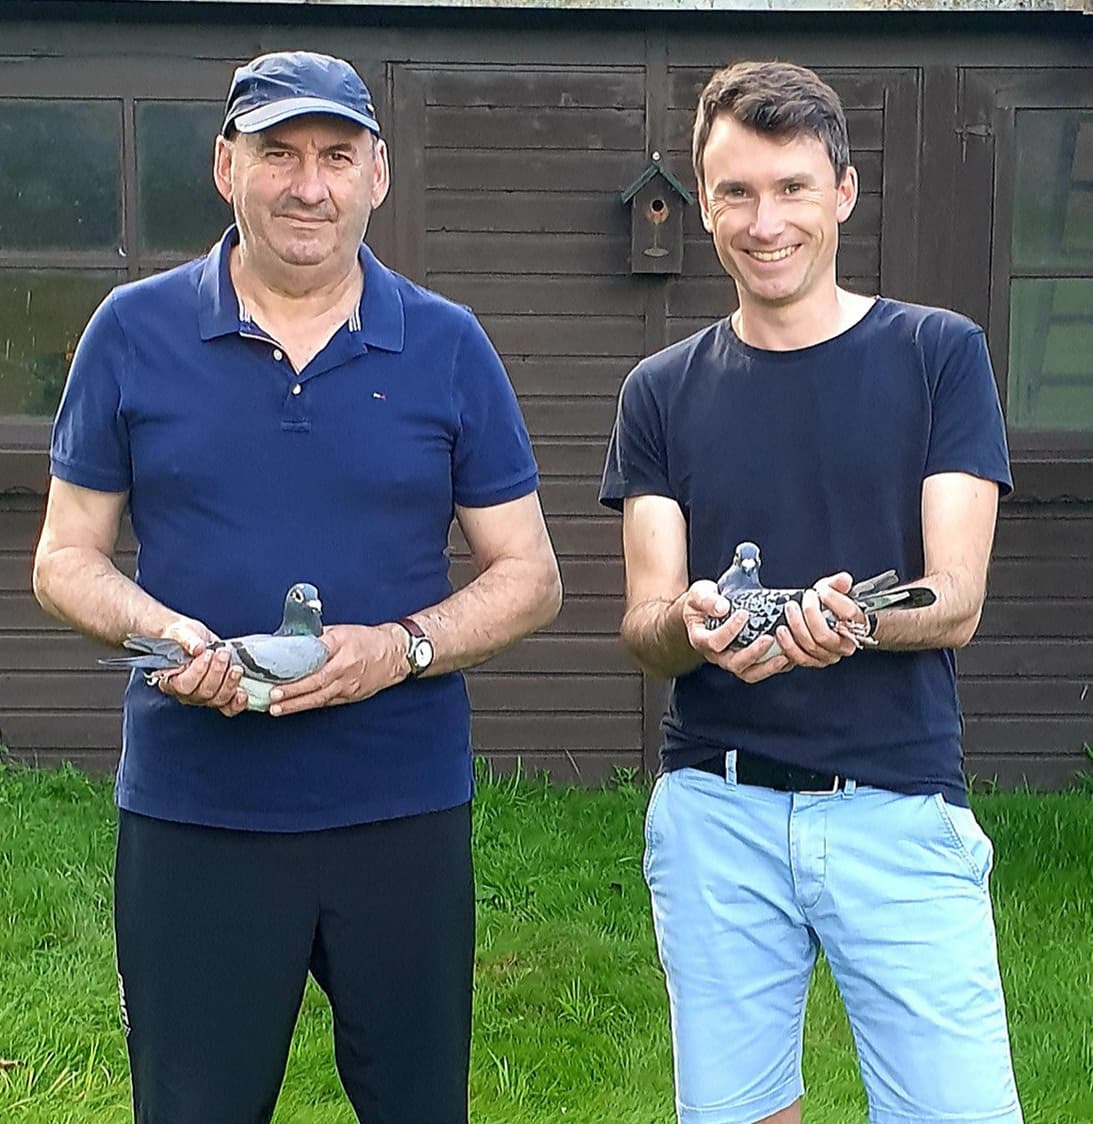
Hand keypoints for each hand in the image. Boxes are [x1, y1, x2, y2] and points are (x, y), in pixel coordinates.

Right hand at [153, 618, 247, 717]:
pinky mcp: (221, 694)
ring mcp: (205, 696)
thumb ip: (186, 639)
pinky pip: (229, 707)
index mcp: (171, 679)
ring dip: (230, 683)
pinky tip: (242, 692)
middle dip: (217, 672)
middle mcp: (187, 693)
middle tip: (222, 654)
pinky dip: (238, 702)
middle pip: (204, 693)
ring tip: (235, 667)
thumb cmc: (183, 637)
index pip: (183, 685)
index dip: (198, 672)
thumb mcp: (180, 632)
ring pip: (218, 699)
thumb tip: (197, 647)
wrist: (195, 637)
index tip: (206, 654)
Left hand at [268, 623, 405, 716]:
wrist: (395, 654)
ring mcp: (348, 684)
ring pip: (320, 696)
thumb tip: (291, 642)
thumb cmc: (367, 640)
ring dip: (297, 704)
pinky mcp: (350, 695)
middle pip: (316, 681)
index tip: (277, 670)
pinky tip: (294, 708)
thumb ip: (318, 637)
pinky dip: (310, 705)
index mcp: (341, 644)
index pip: (316, 654)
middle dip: (293, 691)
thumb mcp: (342, 630)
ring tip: (277, 709)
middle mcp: (345, 665)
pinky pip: (327, 701)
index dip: (296, 664)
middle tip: (273, 696)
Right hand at [682, 580, 792, 684]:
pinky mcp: (746, 662)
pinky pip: (761, 670)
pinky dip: (775, 666)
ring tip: (784, 656)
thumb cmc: (702, 602)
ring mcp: (731, 660)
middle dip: (753, 653)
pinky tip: (789, 655)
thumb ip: (707, 600)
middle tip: (769, 638)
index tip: (744, 613)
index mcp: (701, 639)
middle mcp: (716, 655)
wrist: (705, 610)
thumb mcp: (699, 594)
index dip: (729, 630)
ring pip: (749, 673)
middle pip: (734, 664)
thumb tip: (723, 608)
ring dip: (767, 667)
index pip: (714, 642)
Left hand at [773, 572, 860, 669]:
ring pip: (811, 647)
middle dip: (808, 616)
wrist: (829, 626)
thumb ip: (837, 584)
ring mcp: (829, 655)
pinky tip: (782, 632)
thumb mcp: (834, 592)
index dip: (833, 600)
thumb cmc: (832, 609)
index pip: (848, 613)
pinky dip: (788, 645)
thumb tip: (844, 579)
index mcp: (855, 623)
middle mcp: (844, 644)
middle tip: (797, 602)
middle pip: (824, 635)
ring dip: (795, 629)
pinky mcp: (814, 661)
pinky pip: (800, 658)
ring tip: (788, 613)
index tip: (819, 591)